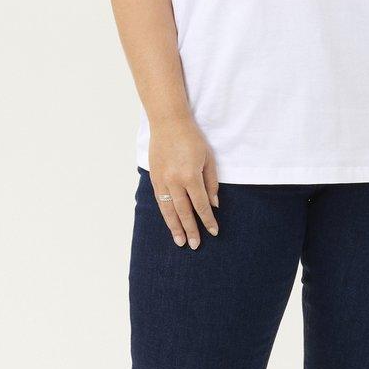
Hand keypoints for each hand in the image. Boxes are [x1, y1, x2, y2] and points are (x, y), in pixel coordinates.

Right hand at [147, 117, 219, 248]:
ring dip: (174, 227)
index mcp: (190, 176)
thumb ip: (211, 183)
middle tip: (194, 245)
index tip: (213, 232)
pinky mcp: (154, 177)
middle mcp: (174, 181)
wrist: (168, 123)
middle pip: (183, 212)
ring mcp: (161, 180)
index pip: (200, 205)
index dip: (207, 220)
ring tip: (179, 241)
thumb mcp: (208, 159)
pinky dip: (165, 213)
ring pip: (168, 210)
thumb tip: (214, 205)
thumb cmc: (192, 139)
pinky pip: (160, 200)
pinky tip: (170, 223)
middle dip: (190, 230)